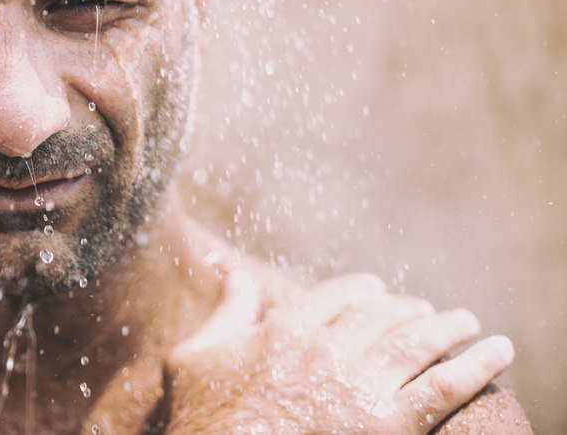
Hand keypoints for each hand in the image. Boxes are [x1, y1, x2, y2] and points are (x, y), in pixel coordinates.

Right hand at [164, 272, 514, 433]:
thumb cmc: (204, 421)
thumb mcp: (195, 358)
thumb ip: (224, 312)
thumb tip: (231, 273)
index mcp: (286, 327)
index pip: (341, 293)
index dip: (365, 290)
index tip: (378, 292)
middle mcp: (327, 348)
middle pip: (384, 313)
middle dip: (410, 309)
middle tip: (427, 312)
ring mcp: (359, 386)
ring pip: (418, 340)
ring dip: (449, 327)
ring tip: (467, 324)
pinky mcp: (388, 425)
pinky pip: (445, 385)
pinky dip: (477, 363)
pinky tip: (497, 351)